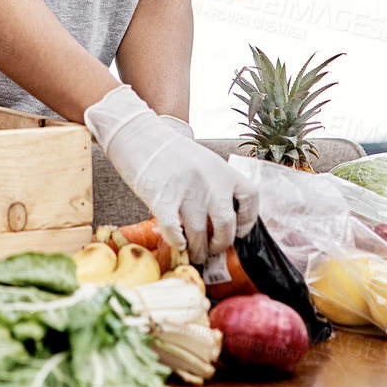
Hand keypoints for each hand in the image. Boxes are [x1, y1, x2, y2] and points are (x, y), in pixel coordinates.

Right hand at [85, 84, 257, 265]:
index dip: (248, 220)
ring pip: (200, 233)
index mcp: (222, 169)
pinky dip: (177, 243)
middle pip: (226, 224)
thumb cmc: (168, 151)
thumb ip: (214, 185)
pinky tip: (177, 243)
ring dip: (198, 250)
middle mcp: (209, 180)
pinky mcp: (161, 198)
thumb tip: (218, 221)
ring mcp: (186, 189)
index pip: (250, 198)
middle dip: (221, 243)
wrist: (136, 134)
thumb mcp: (202, 162)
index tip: (238, 231)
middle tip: (213, 249)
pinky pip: (174, 231)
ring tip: (194, 253)